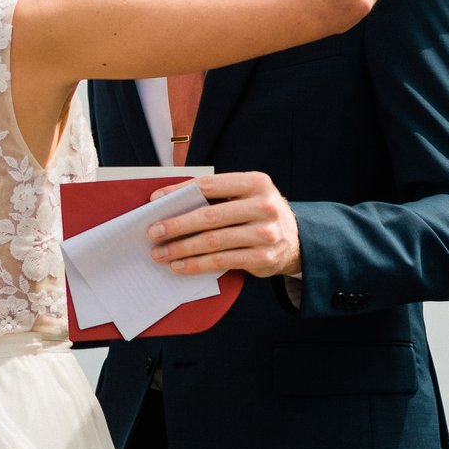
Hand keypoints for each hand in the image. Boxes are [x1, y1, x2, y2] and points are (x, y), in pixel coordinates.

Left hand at [146, 172, 302, 279]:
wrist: (295, 241)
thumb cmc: (257, 214)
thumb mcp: (246, 195)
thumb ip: (216, 196)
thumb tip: (169, 202)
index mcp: (256, 182)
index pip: (209, 185)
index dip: (178, 192)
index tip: (154, 201)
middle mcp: (263, 205)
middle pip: (209, 216)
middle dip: (176, 225)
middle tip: (153, 232)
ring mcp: (265, 233)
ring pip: (213, 242)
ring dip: (181, 248)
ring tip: (160, 253)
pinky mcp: (263, 257)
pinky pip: (222, 261)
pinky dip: (196, 264)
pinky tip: (179, 266)